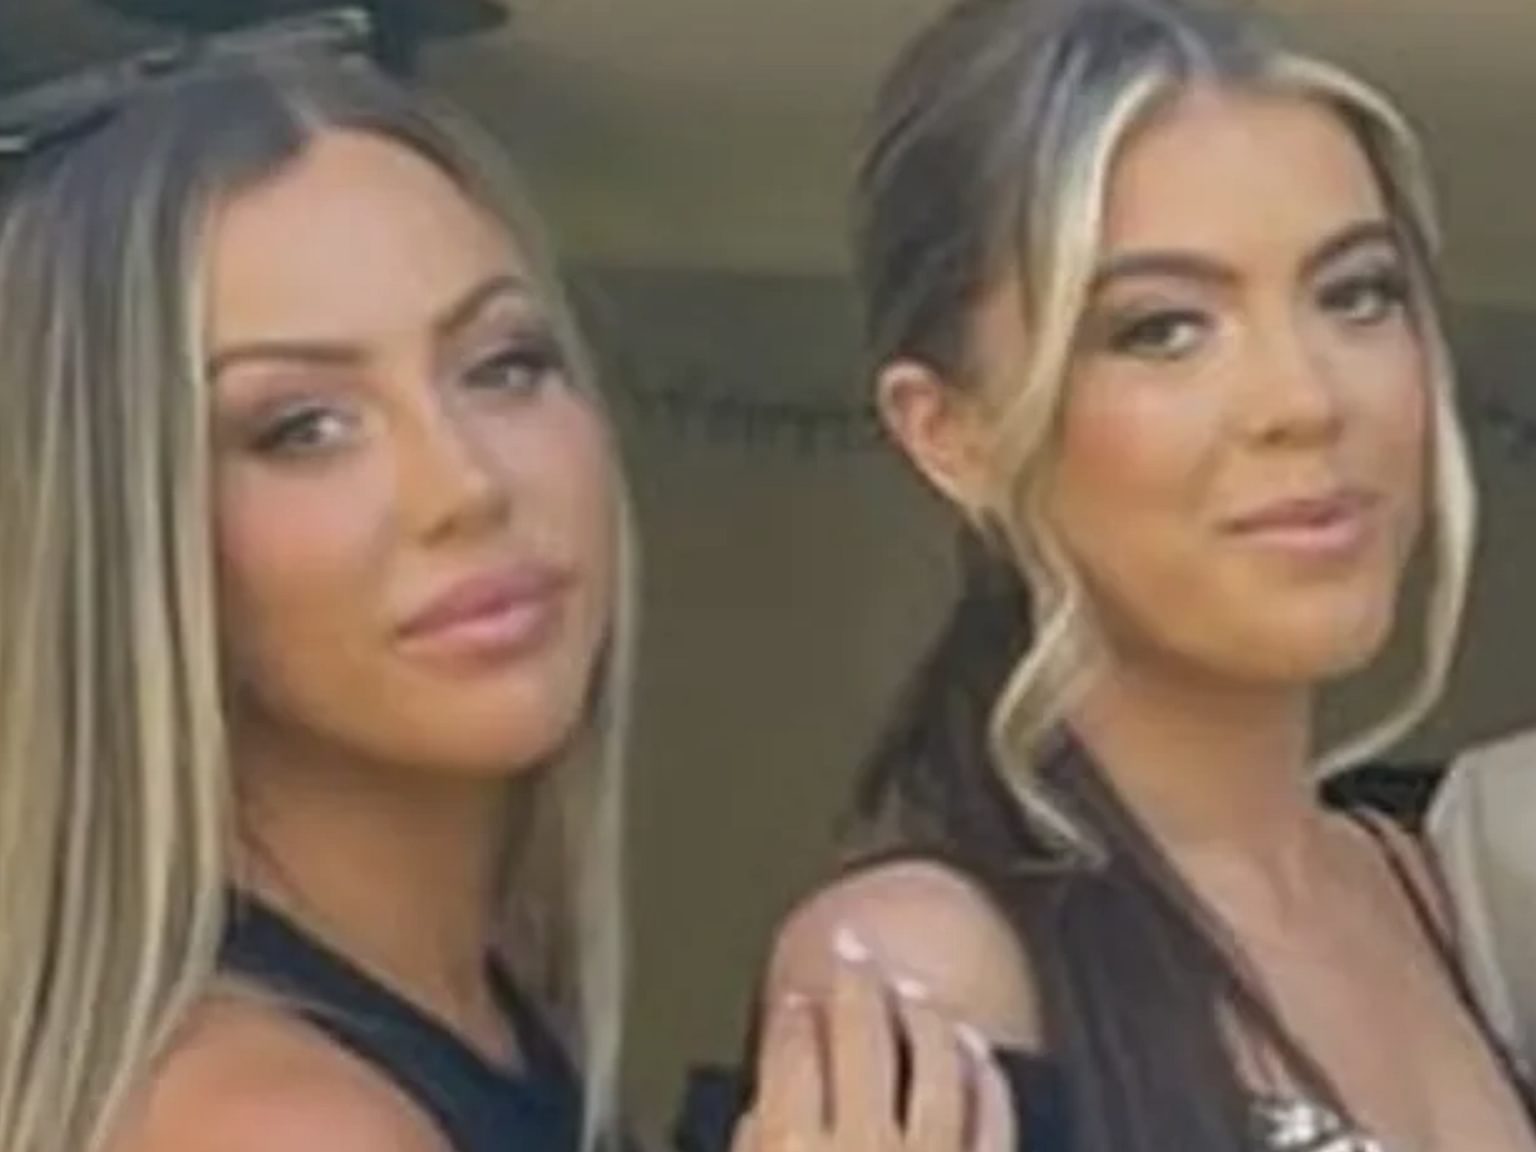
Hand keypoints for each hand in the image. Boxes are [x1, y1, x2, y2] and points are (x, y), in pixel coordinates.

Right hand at [732, 930, 1016, 1151]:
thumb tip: (755, 1115)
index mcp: (794, 1150)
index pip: (792, 1056)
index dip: (791, 1018)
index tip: (794, 999)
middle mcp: (865, 1144)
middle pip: (862, 1038)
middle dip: (854, 982)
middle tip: (851, 948)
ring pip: (935, 1063)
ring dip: (923, 1018)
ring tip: (910, 989)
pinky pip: (992, 1116)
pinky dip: (985, 1077)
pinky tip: (976, 1050)